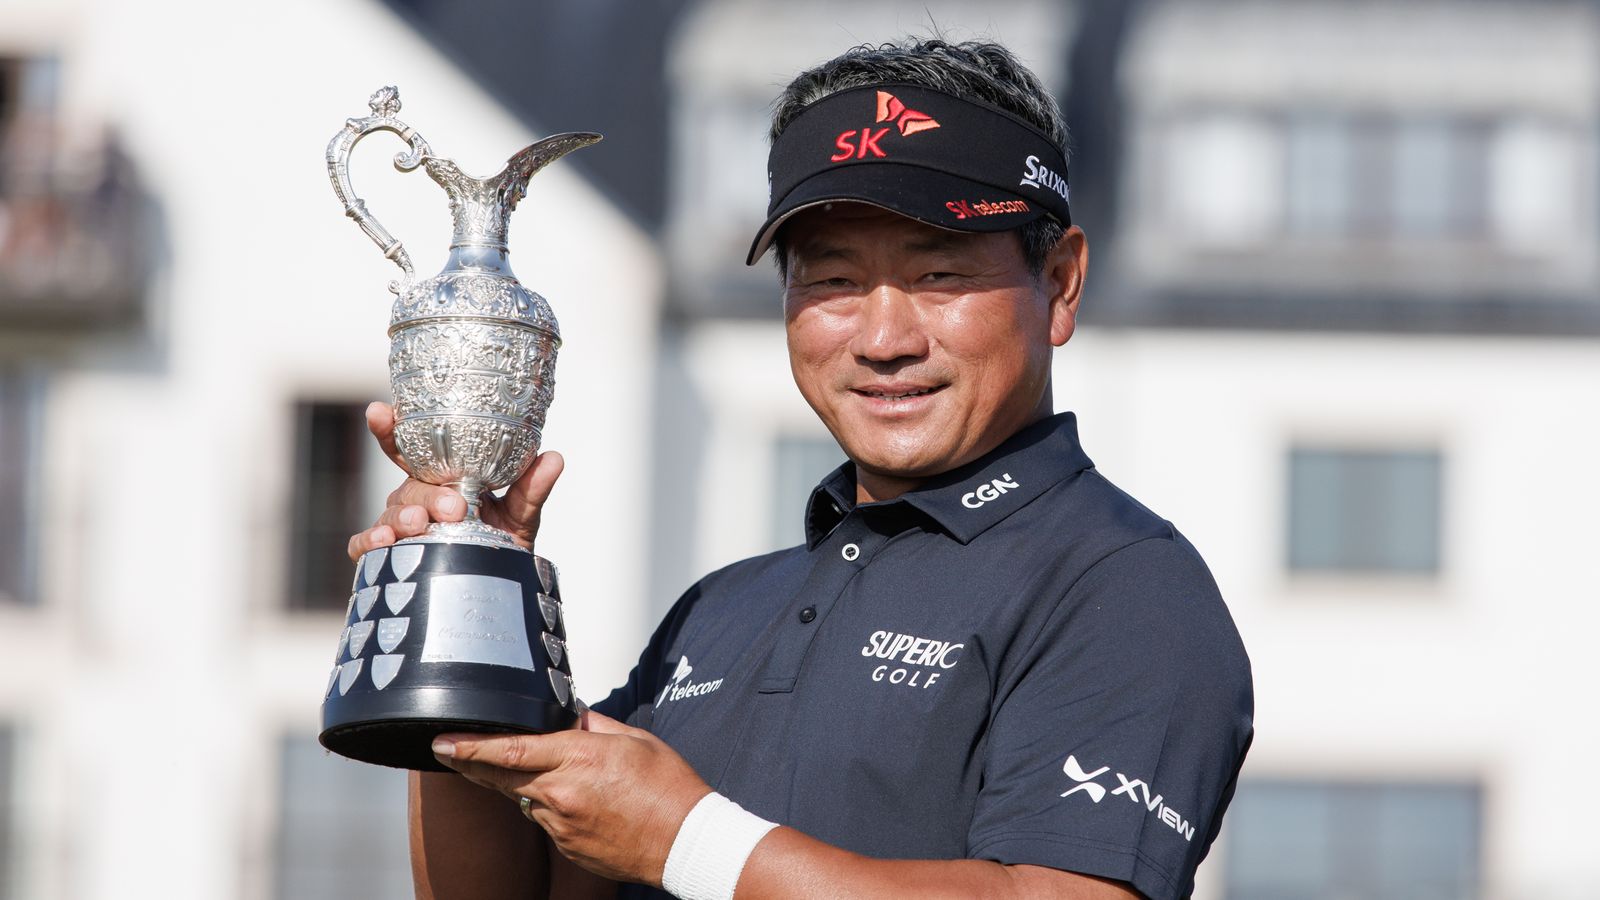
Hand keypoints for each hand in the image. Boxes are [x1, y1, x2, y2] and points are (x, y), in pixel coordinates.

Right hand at [347, 401, 563, 560]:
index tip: (380, 411)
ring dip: (403, 518)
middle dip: (428, 496)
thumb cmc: (500, 543)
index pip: (411, 449)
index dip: (391, 429)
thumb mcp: (520, 514)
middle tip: (454, 509)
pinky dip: (369, 541)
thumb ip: (531, 488)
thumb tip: (553, 458)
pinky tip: (382, 541)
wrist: (496, 588)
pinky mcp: (386, 557)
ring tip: (420, 526)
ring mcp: (399, 527)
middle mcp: (415, 499)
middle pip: (409, 486)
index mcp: (440, 480)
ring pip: (390, 513)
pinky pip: (365, 545)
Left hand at [431, 711, 712, 885]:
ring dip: (527, 784)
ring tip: (563, 776)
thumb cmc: (668, 788)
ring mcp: (561, 826)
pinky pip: (547, 821)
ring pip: (526, 799)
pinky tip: (582, 803)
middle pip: (502, 776)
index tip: (442, 742)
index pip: (508, 749)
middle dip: (472, 763)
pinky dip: (552, 807)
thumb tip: (569, 718)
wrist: (685, 841)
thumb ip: (593, 725)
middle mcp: (560, 793)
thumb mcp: (634, 739)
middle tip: (449, 752)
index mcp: (576, 758)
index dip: (469, 747)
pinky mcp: (567, 848)